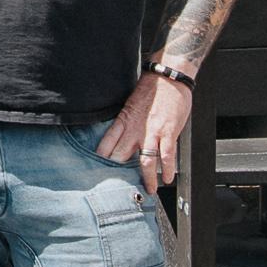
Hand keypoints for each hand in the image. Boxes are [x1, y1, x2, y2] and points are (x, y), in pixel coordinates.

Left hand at [96, 71, 193, 193]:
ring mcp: (152, 131)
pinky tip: (167, 179)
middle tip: (123, 187)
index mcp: (124, 120)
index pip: (107, 142)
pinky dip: (167, 169)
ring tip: (149, 189)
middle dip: (121, 174)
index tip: (97, 170)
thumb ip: (125, 122)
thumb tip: (119, 137)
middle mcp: (136, 128)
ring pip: (145, 160)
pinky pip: (167, 155)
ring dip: (147, 178)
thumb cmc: (151, 90)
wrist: (168, 77)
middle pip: (122, 155)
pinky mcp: (168, 132)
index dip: (102, 158)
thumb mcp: (130, 104)